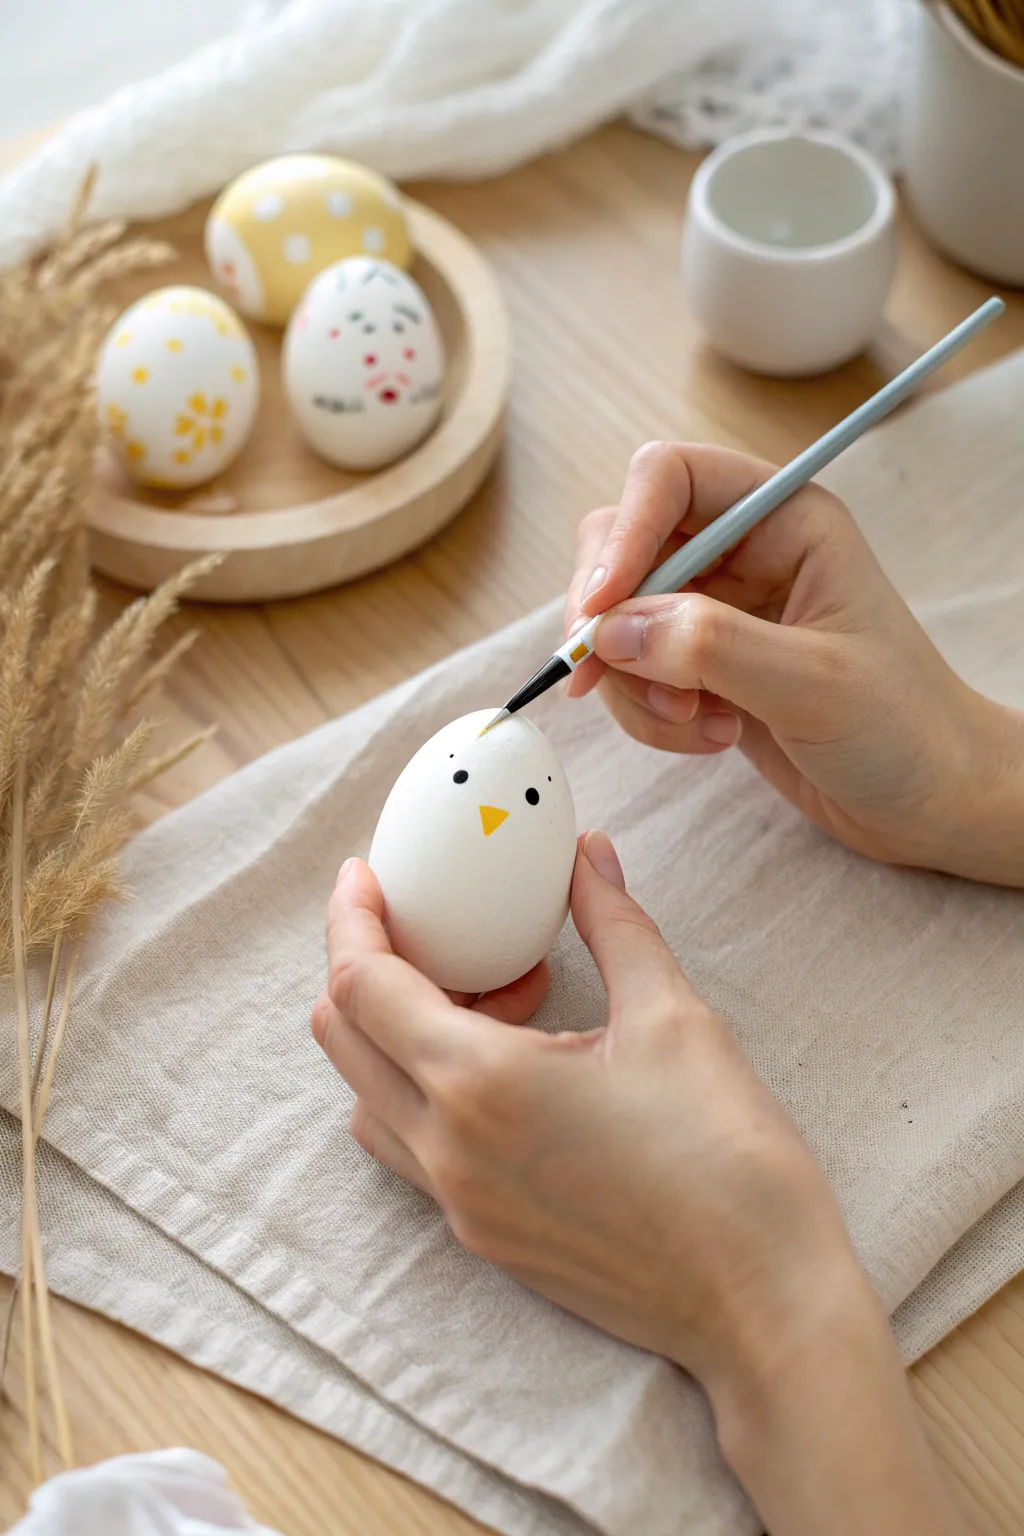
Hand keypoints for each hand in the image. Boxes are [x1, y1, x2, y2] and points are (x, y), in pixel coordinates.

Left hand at [313, 833, 854, 1375]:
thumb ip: (613, 924)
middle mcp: (446, 1149)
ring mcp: (458, 1203)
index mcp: (479, 1084)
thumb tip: (588, 854)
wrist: (761, 1302)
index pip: (362, 985)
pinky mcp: (483, 1238)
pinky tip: (507, 1064)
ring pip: (369, 1098)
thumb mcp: (673, 1017)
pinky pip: (411, 1149)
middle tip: (431, 928)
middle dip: (363, 968)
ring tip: (491, 994)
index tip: (362, 877)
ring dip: (396, 1032)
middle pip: (342, 1039)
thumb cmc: (726, 1159)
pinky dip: (424, 1090)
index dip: (351, 918)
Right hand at [566, 442, 1023, 885]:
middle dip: (611, 619)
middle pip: (621, 545)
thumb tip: (611, 630)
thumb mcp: (814, 683)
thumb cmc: (904, 727)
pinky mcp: (699, 666)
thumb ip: (712, 646)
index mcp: (785, 518)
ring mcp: (715, 610)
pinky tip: (709, 737)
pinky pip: (631, 673)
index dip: (624, 533)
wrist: (928, 798)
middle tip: (614, 678)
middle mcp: (742, 552)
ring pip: (615, 618)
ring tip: (695, 725)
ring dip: (632, 680)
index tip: (598, 610)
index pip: (670, 478)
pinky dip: (647, 713)